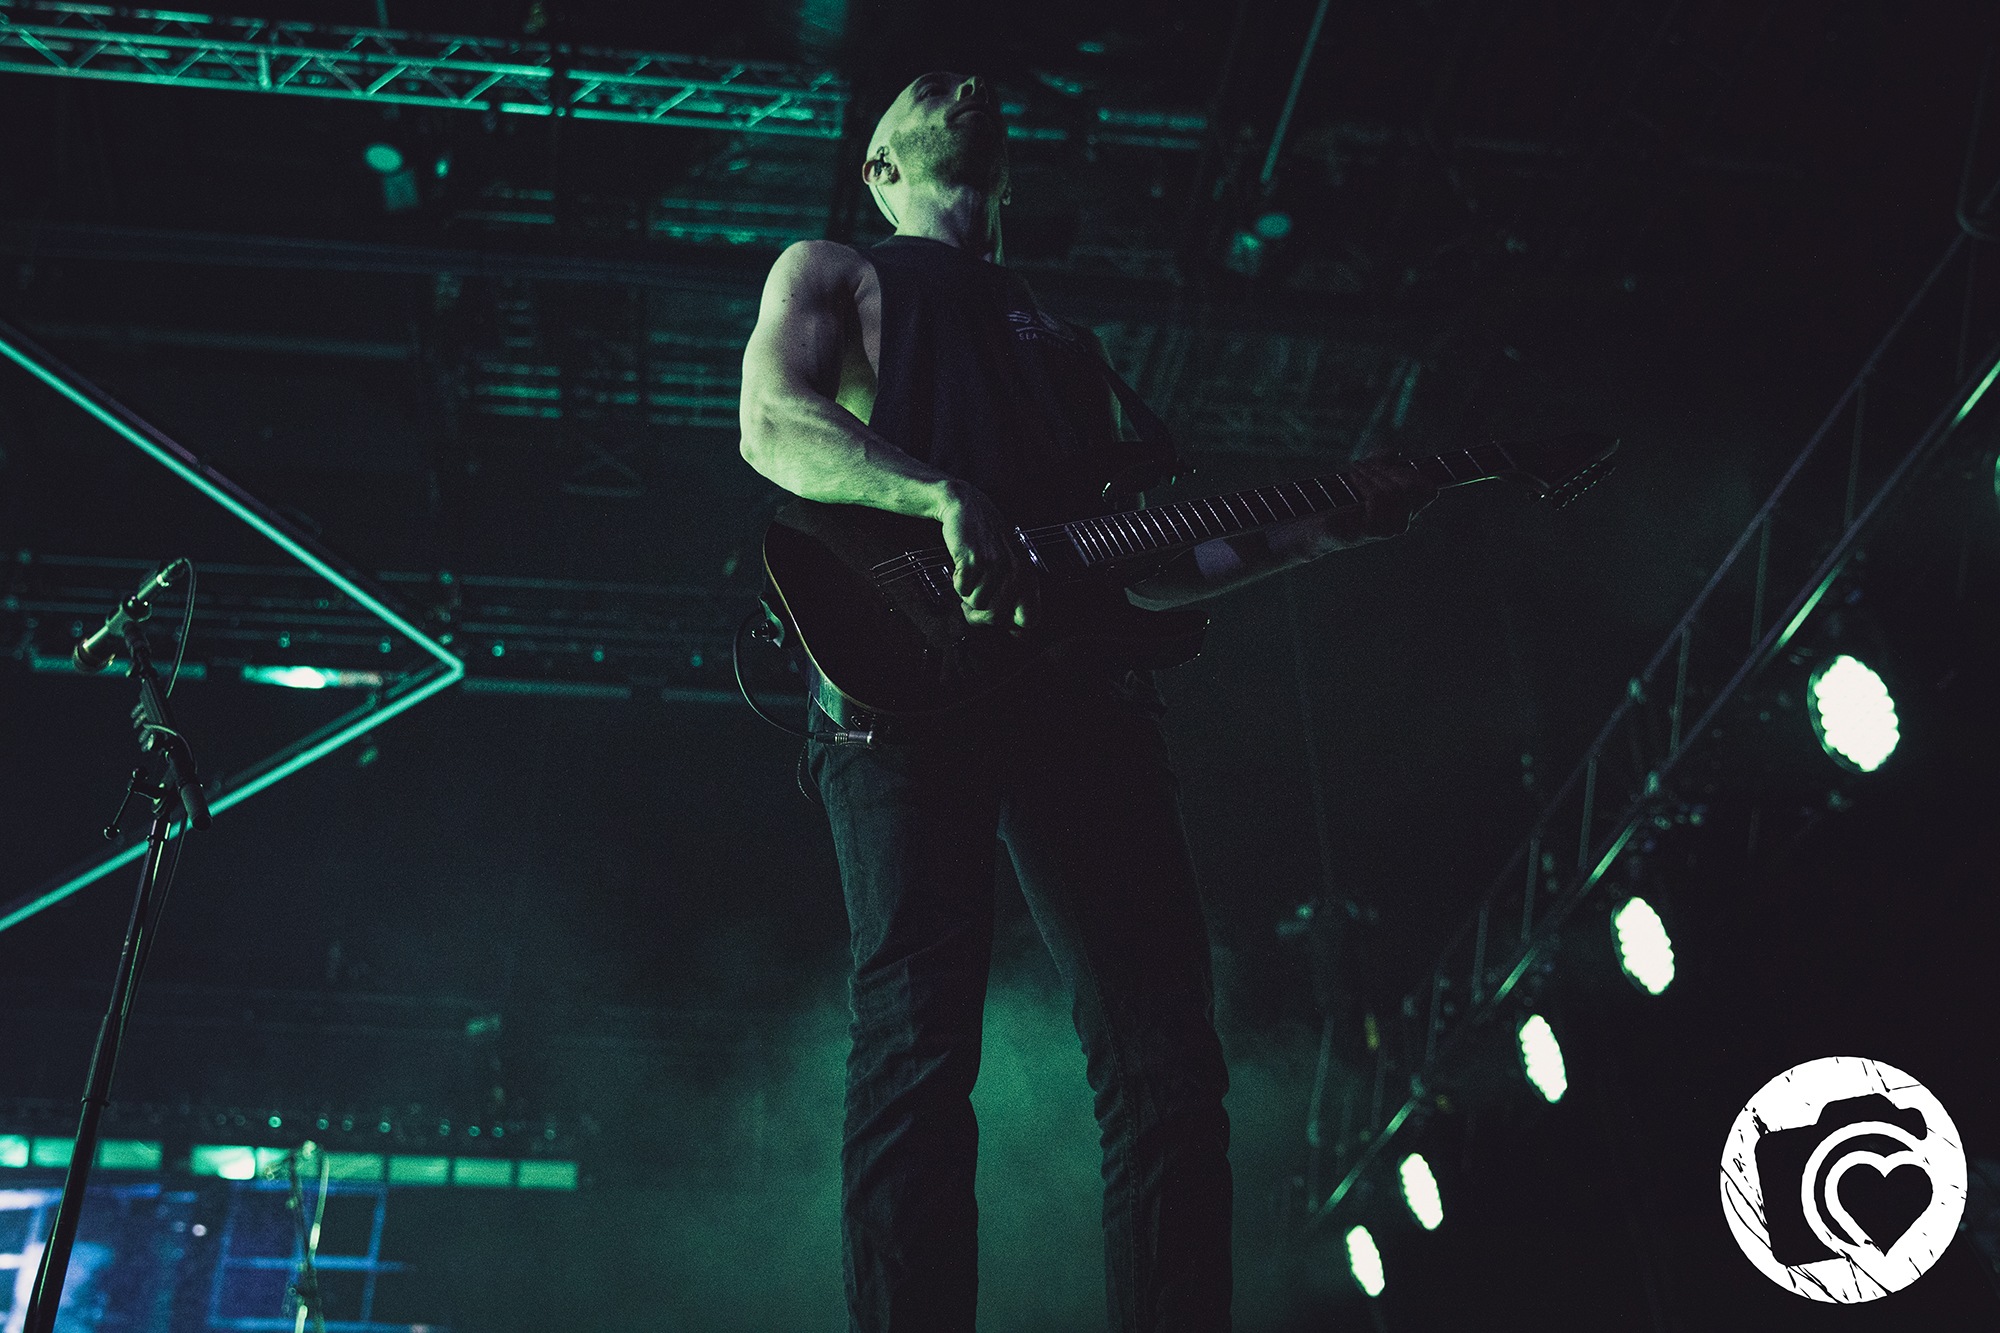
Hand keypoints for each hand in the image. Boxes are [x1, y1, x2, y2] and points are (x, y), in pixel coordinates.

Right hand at [936, 482, 1037, 629]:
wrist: (966, 508)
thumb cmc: (986, 543)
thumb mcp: (1009, 566)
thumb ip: (1014, 597)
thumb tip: (1017, 634)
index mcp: (1028, 576)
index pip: (1030, 620)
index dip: (1011, 626)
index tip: (996, 617)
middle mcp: (1016, 572)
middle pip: (996, 618)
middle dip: (979, 612)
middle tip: (973, 595)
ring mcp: (995, 566)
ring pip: (975, 604)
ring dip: (967, 593)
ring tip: (970, 573)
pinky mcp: (974, 560)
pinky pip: (961, 590)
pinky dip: (957, 581)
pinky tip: (962, 565)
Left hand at [1325, 455, 1438, 545]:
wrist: (1316, 525)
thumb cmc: (1341, 500)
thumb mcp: (1365, 475)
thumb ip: (1381, 462)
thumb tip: (1395, 452)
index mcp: (1405, 510)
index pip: (1429, 492)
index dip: (1416, 474)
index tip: (1393, 464)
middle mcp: (1401, 523)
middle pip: (1411, 487)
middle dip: (1387, 469)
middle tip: (1364, 463)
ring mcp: (1388, 530)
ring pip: (1393, 492)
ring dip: (1372, 473)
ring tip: (1355, 467)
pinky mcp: (1372, 531)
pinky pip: (1377, 498)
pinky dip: (1364, 482)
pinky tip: (1352, 475)